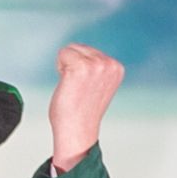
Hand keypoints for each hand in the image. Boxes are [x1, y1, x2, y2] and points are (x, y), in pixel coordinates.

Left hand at [48, 43, 123, 171]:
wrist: (76, 130)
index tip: (84, 88)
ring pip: (70, 49)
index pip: (89, 51)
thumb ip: (98, 69)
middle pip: (79, 47)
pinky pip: (62, 53)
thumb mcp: (98, 85)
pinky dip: (59, 67)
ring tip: (72, 87)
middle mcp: (109, 64)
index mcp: (116, 68)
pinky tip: (66, 84)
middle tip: (75, 88)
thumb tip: (89, 55)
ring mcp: (96, 65)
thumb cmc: (81, 112)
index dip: (80, 68)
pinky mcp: (81, 67)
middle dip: (72, 65)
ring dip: (65, 66)